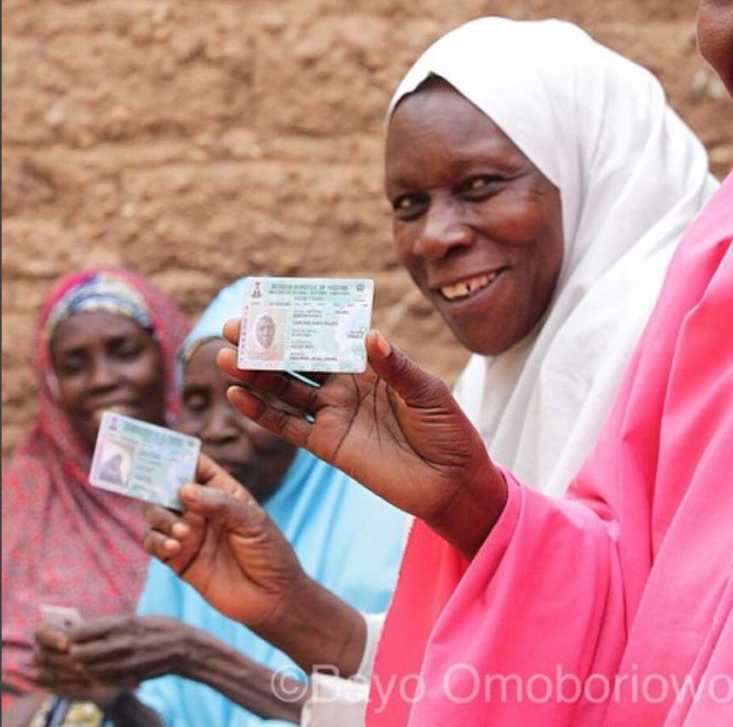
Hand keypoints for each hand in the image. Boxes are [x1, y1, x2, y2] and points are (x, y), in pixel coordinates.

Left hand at [33, 615, 188, 691]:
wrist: (184, 648)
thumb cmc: (160, 628)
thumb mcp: (137, 619)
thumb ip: (112, 626)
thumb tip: (84, 629)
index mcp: (122, 624)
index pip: (80, 632)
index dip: (72, 634)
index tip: (74, 635)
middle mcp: (120, 643)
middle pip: (79, 653)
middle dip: (75, 652)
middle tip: (77, 650)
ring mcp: (123, 663)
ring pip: (87, 670)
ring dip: (85, 666)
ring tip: (89, 660)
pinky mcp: (127, 677)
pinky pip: (101, 680)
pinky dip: (97, 676)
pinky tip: (103, 670)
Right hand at [143, 453, 307, 630]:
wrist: (271, 598)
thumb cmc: (269, 552)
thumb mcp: (252, 522)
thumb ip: (220, 504)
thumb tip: (184, 490)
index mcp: (223, 492)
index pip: (196, 466)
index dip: (177, 456)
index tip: (157, 449)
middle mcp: (202, 509)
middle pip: (167, 489)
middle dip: (157, 487)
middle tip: (157, 492)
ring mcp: (189, 534)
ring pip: (156, 514)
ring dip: (160, 518)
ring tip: (183, 534)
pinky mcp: (179, 560)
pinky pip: (154, 544)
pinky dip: (156, 542)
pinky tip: (175, 548)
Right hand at [218, 325, 506, 557]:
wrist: (452, 481)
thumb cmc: (447, 429)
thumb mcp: (427, 392)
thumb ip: (396, 368)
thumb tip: (371, 335)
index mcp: (371, 365)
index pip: (328, 336)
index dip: (300, 322)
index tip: (270, 304)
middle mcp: (346, 385)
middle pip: (298, 360)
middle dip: (267, 344)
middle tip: (234, 328)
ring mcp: (335, 414)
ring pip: (286, 390)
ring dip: (257, 375)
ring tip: (227, 359)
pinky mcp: (328, 445)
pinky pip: (290, 426)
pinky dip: (263, 412)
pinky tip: (238, 396)